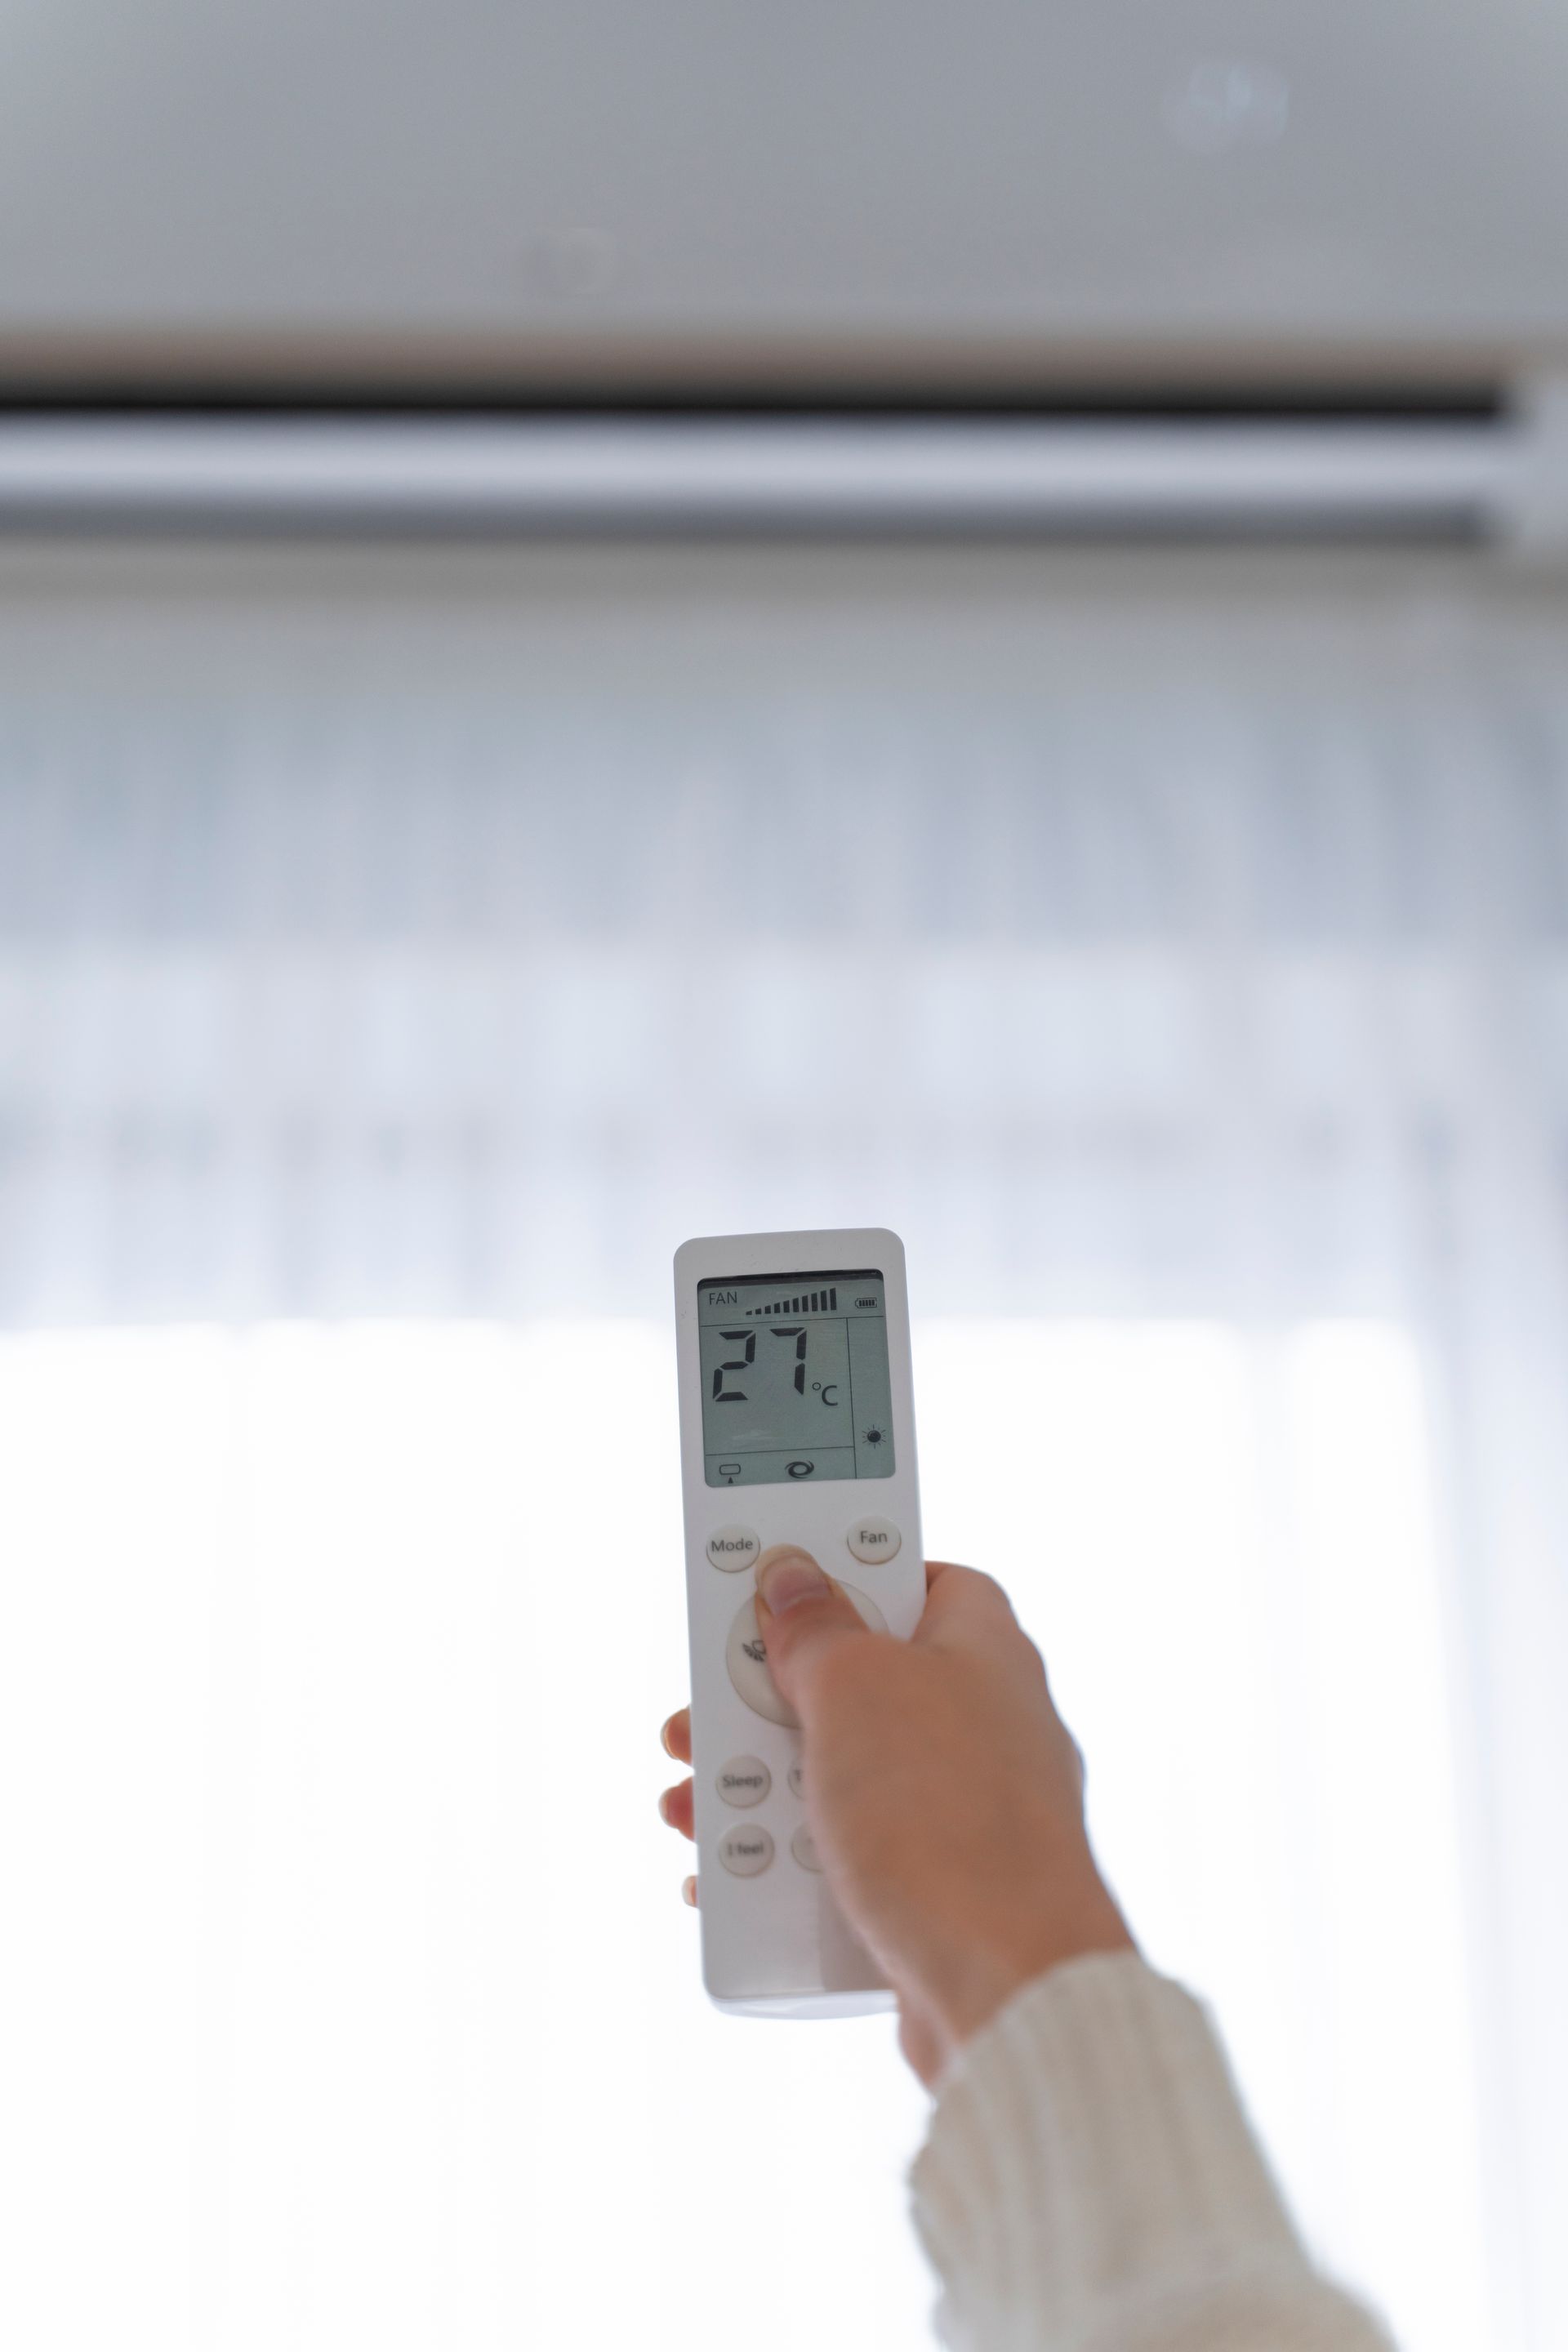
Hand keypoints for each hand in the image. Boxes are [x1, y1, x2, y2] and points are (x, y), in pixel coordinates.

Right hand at [659, 1551, 1133, 2086]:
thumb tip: (796, 1578)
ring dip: (759, 1790)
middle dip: (765, 1704)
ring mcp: (965, 1814)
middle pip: (856, 1684)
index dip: (842, 1575)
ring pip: (842, 1779)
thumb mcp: (855, 1688)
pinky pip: (849, 1860)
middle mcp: (984, 1725)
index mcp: (985, 1650)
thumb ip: (816, 1628)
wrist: (1006, 1986)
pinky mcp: (940, 1892)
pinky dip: (789, 1865)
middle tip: (701, 1718)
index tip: (773, 1587)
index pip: (916, 1578)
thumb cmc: (950, 1821)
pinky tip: (733, 1879)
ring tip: (692, 1807)